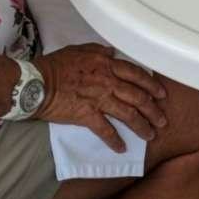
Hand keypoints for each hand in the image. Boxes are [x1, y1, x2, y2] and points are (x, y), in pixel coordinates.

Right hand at [34, 45, 166, 150]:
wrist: (36, 82)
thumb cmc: (55, 65)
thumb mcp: (79, 50)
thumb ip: (99, 50)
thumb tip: (113, 52)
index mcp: (107, 65)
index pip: (137, 75)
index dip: (152, 85)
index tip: (162, 95)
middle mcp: (108, 81)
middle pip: (138, 96)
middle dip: (153, 110)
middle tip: (162, 121)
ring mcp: (99, 99)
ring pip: (128, 114)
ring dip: (142, 126)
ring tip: (150, 136)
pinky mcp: (87, 115)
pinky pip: (106, 130)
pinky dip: (115, 141)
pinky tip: (122, 149)